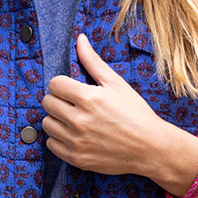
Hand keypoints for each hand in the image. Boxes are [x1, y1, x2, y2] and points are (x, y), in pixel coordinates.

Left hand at [41, 33, 170, 176]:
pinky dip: (58, 139)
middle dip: (58, 100)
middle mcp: (79, 120)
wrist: (150, 147)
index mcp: (88, 98)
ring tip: (73, 119)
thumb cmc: (136, 113)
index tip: (71, 89)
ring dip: (56, 119)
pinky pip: (51, 145)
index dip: (62, 84)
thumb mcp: (116, 84)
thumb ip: (93, 61)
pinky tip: (73, 135)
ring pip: (47, 124)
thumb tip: (80, 39)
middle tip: (72, 103)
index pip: (54, 84)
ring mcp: (76, 141)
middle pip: (47, 103)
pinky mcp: (76, 158)